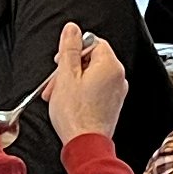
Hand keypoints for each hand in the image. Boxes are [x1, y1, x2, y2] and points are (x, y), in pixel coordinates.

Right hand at [47, 22, 131, 142]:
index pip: (94, 43)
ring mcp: (116, 93)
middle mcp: (118, 78)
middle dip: (69, 68)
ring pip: (91, 76)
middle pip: (92, 60)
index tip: (61, 58)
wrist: (85, 144)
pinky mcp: (111, 105)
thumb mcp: (66, 75)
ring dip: (72, 81)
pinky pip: (95, 90)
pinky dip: (80, 92)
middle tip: (55, 80)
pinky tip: (67, 102)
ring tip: (57, 94)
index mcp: (110, 66)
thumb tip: (72, 29)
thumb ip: (69, 49)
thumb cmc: (76, 114)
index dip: (74, 48)